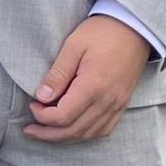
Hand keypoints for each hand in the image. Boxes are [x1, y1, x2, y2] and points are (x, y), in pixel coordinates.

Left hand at [27, 14, 150, 143]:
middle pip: (73, 131)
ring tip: (46, 132)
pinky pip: (104, 130)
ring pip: (88, 134)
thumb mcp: (73, 46)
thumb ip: (57, 74)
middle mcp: (107, 100)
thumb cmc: (102, 32)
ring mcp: (117, 104)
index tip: (32, 104)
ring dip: (65, 137)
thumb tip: (41, 97)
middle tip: (30, 130)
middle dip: (48, 134)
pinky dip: (85, 134)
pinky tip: (72, 130)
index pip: (63, 116)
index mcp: (93, 86)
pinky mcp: (122, 104)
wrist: (135, 28)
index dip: (42, 116)